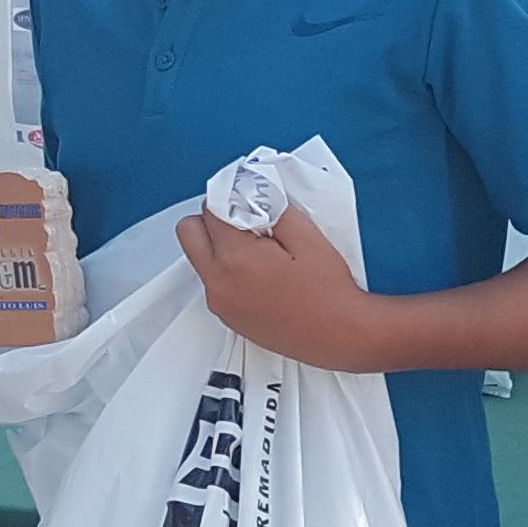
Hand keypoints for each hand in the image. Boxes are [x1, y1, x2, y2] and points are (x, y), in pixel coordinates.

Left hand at [180, 202, 397, 372]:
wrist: (338, 334)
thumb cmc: (327, 290)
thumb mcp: (306, 236)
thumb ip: (272, 208)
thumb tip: (251, 192)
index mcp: (235, 258)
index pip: (210, 210)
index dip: (232, 198)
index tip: (250, 199)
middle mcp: (218, 282)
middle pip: (189, 231)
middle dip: (212, 219)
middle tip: (245, 221)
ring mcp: (219, 303)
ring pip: (199, 257)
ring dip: (219, 245)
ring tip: (258, 250)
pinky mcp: (226, 316)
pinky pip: (213, 281)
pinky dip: (227, 270)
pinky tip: (260, 273)